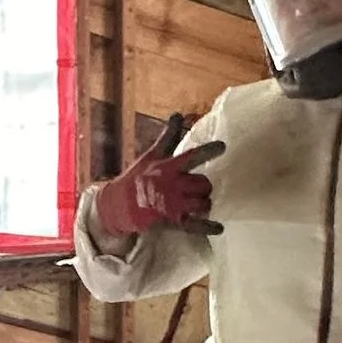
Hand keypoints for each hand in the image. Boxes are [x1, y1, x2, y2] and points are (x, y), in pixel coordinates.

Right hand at [93, 131, 219, 237]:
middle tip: (200, 186)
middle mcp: (172, 185)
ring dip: (205, 201)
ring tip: (201, 201)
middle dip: (204, 185)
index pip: (191, 157)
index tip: (222, 147)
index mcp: (167, 167)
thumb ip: (168, 137)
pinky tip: (219, 228)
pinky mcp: (172, 222)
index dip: (208, 151)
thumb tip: (177, 114)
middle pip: (203, 184)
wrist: (119, 205)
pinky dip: (209, 227)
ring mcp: (173, 205)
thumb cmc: (137, 177)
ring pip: (203, 202)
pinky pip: (196, 225)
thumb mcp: (151, 155)